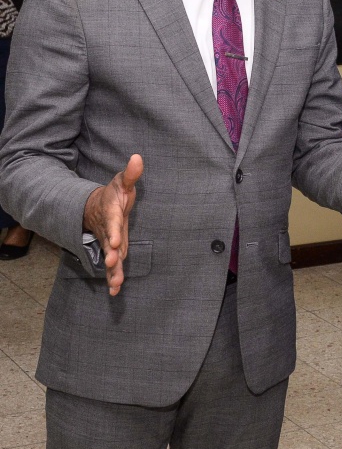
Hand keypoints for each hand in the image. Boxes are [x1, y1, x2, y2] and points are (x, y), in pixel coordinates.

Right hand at [83, 154, 143, 296]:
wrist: (96, 206)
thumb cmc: (113, 193)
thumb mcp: (121, 182)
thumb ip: (131, 174)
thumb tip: (138, 157)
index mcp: (111, 213)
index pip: (112, 222)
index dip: (113, 232)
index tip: (114, 242)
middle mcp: (108, 230)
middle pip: (108, 243)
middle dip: (110, 253)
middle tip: (113, 262)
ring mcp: (108, 241)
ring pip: (109, 257)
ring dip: (112, 271)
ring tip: (114, 284)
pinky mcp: (112, 250)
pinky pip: (112, 265)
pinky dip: (113, 277)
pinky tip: (115, 291)